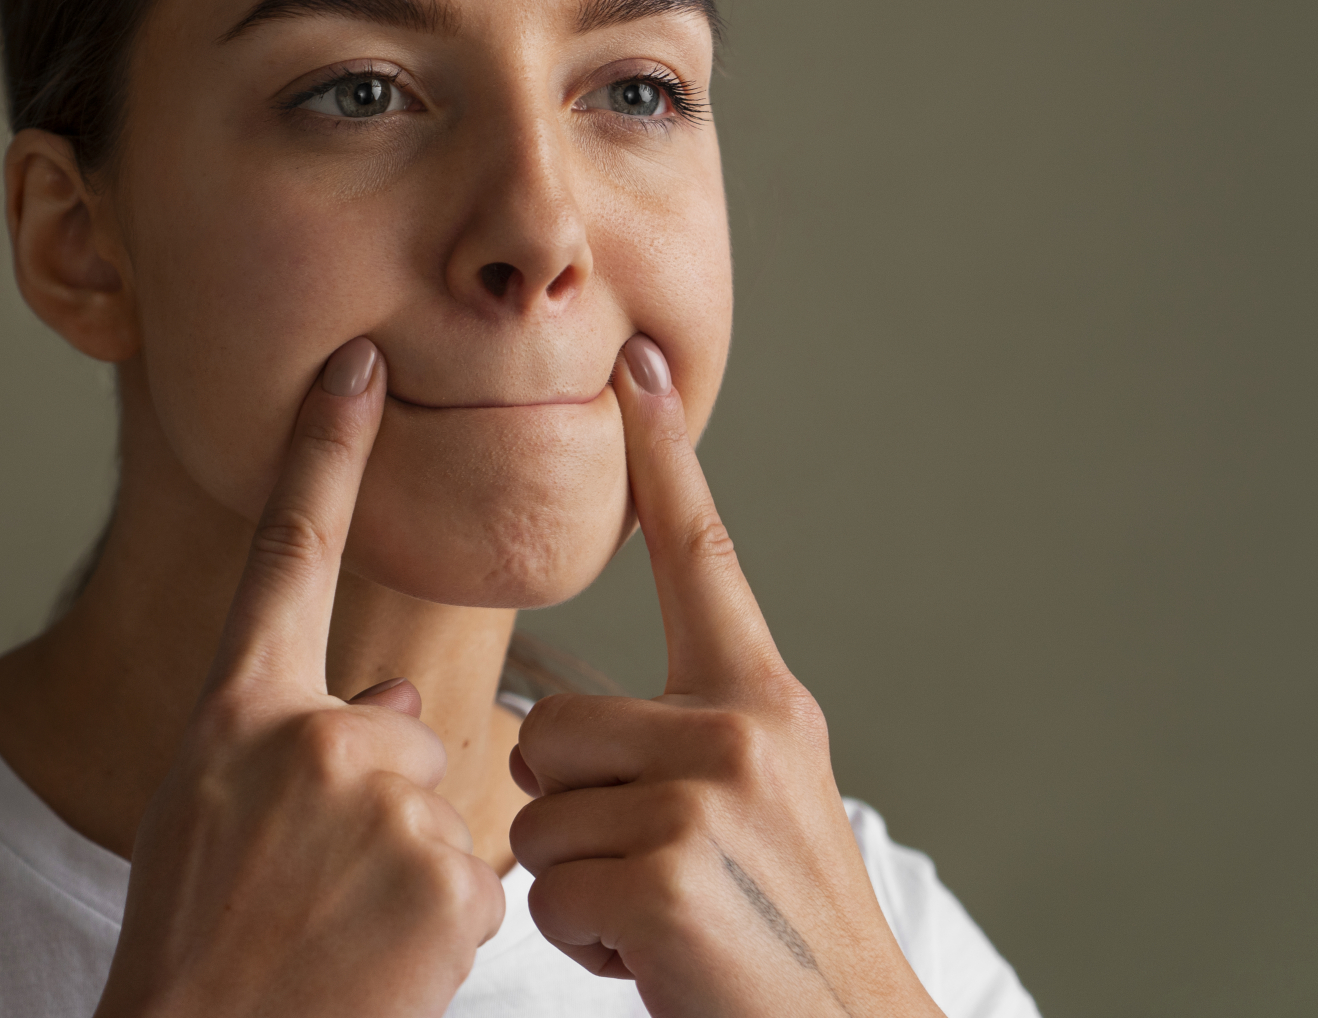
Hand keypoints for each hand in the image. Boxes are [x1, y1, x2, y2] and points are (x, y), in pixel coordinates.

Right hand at [94, 338, 505, 1017]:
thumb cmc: (198, 942)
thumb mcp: (212, 815)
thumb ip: (290, 737)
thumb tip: (395, 704)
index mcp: (233, 712)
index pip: (286, 551)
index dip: (323, 450)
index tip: (357, 361)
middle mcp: (306, 735)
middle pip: (398, 728)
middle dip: (383, 802)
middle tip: (314, 889)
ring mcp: (378, 801)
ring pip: (441, 809)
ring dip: (410, 874)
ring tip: (339, 936)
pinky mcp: (445, 874)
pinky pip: (473, 880)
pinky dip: (439, 929)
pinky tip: (378, 965)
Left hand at [508, 334, 943, 1016]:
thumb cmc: (777, 935)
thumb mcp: (755, 808)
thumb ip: (682, 749)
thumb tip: (557, 744)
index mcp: (761, 701)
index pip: (700, 555)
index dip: (662, 458)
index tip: (634, 362)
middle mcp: (739, 729)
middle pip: (552, 729)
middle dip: (570, 812)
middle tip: (653, 871)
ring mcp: (705, 797)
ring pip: (539, 812)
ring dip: (577, 881)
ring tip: (661, 916)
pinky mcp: (665, 870)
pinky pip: (548, 884)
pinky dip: (582, 937)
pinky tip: (652, 955)